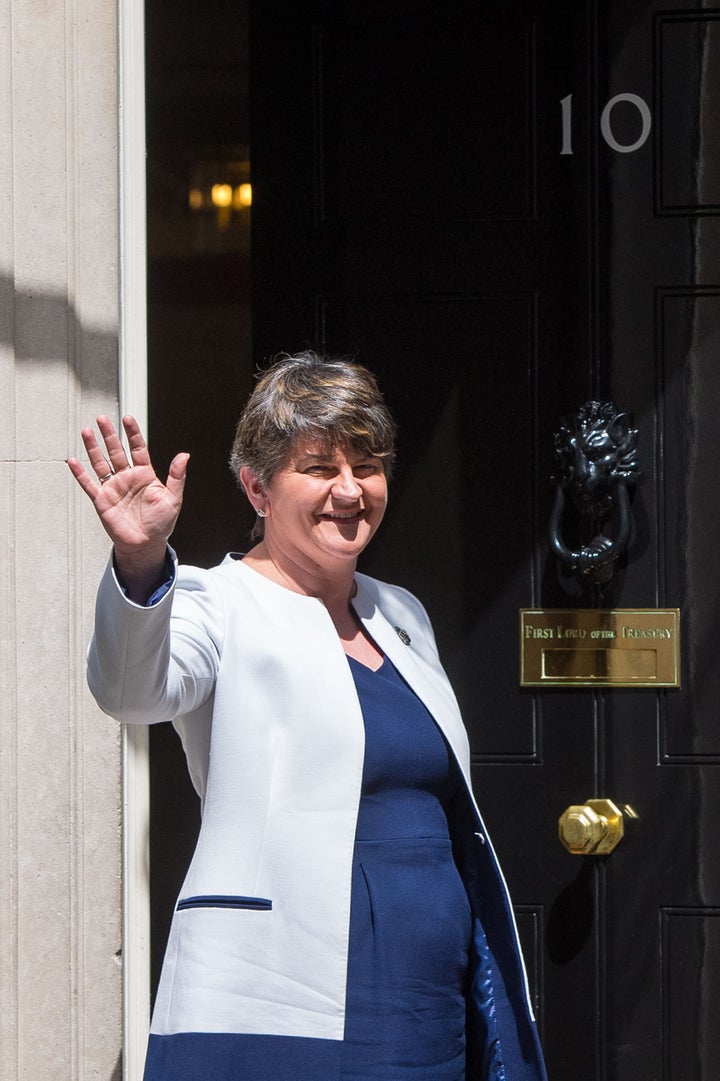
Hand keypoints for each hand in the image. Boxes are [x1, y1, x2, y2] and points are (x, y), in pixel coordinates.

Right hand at [68, 416, 188, 594]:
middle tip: (101, 418)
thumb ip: (177, 477)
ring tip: (86, 431)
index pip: (137, 449)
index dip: (132, 434)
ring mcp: (113, 488)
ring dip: (93, 448)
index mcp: (145, 475)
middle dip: (109, 435)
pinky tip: (72, 461)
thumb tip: (184, 454)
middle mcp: (127, 478)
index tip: (128, 418)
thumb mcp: (173, 499)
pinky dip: (80, 474)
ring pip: (101, 463)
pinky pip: (89, 484)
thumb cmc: (161, 523)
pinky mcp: (102, 500)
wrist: (146, 544)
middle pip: (116, 451)